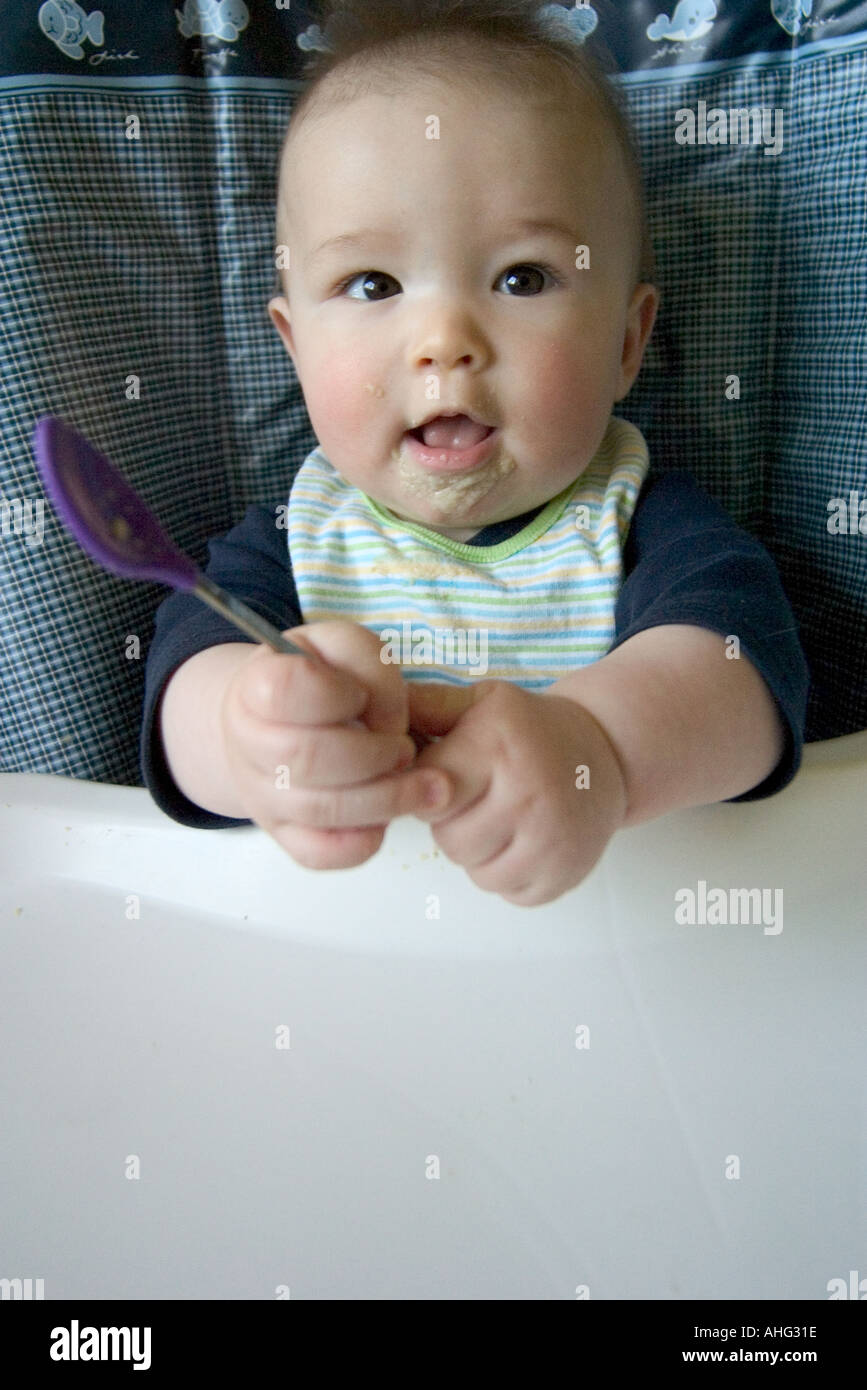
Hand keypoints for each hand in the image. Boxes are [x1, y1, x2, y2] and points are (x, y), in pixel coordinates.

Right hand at [219, 621, 452, 868]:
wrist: (274, 720)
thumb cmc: (321, 680)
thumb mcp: (345, 648)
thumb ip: (372, 667)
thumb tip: (390, 729)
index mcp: (257, 685)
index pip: (287, 689)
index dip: (338, 694)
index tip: (360, 697)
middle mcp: (247, 743)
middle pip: (308, 757)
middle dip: (374, 755)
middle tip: (405, 750)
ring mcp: (261, 794)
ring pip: (320, 811)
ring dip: (386, 798)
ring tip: (424, 785)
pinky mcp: (283, 834)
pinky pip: (319, 854)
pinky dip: (362, 842)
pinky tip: (387, 818)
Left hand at [407, 680, 628, 905]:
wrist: (606, 754)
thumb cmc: (530, 729)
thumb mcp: (483, 702)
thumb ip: (427, 707)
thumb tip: (373, 714)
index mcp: (498, 748)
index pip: (426, 793)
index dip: (427, 788)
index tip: (447, 775)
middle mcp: (528, 794)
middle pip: (448, 839)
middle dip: (452, 822)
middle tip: (479, 798)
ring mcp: (550, 840)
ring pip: (475, 871)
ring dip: (478, 852)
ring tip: (501, 818)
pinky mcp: (563, 875)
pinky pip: (507, 893)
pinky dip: (508, 873)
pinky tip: (523, 840)